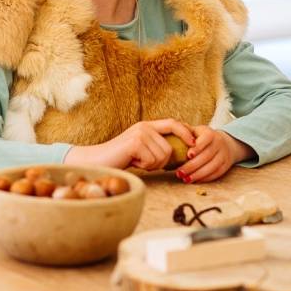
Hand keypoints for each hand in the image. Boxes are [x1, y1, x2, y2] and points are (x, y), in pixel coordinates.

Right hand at [65, 119, 194, 170]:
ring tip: (137, 161)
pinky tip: (132, 162)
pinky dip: (144, 166)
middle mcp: (145, 126)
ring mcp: (140, 133)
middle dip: (162, 162)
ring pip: (163, 156)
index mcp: (147, 125)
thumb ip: (156, 145)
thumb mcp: (141, 148)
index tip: (194, 144)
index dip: (186, 132)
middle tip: (145, 163)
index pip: (174, 123)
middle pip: (170, 147)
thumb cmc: (119, 158)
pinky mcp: (135, 143)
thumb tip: (179, 151)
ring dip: (152, 165)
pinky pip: (153, 160)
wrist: (97, 161)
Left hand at [175, 125, 250, 182]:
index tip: (188, 155)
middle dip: (192, 166)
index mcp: (210, 133)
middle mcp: (219, 143)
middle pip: (206, 156)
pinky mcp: (226, 165)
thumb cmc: (203, 137)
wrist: (224, 143)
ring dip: (197, 175)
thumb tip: (173, 129)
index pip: (206, 139)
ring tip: (185, 179)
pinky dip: (205, 178)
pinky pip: (216, 174)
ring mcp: (223, 155)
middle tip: (179, 172)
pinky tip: (194, 180)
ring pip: (211, 167)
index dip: (198, 147)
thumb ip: (185, 130)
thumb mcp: (196, 131)